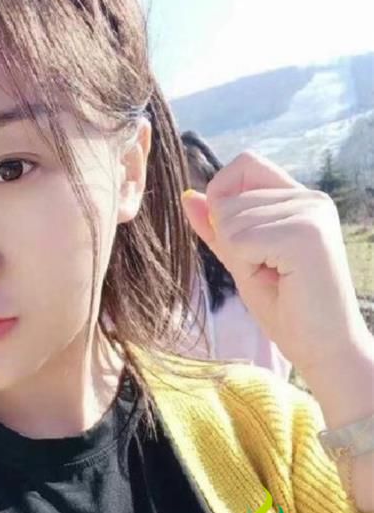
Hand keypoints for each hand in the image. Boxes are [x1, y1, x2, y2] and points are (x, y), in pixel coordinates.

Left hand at [180, 151, 369, 374]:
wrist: (323, 349)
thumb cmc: (286, 308)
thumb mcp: (241, 260)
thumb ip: (217, 227)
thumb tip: (189, 195)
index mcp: (299, 198)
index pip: (245, 164)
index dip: (223, 194)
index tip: (235, 237)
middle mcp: (310, 197)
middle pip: (229, 197)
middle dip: (230, 241)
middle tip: (268, 271)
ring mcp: (311, 212)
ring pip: (230, 220)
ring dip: (240, 256)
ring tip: (276, 276)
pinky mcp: (306, 233)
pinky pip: (239, 240)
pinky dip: (247, 266)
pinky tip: (280, 279)